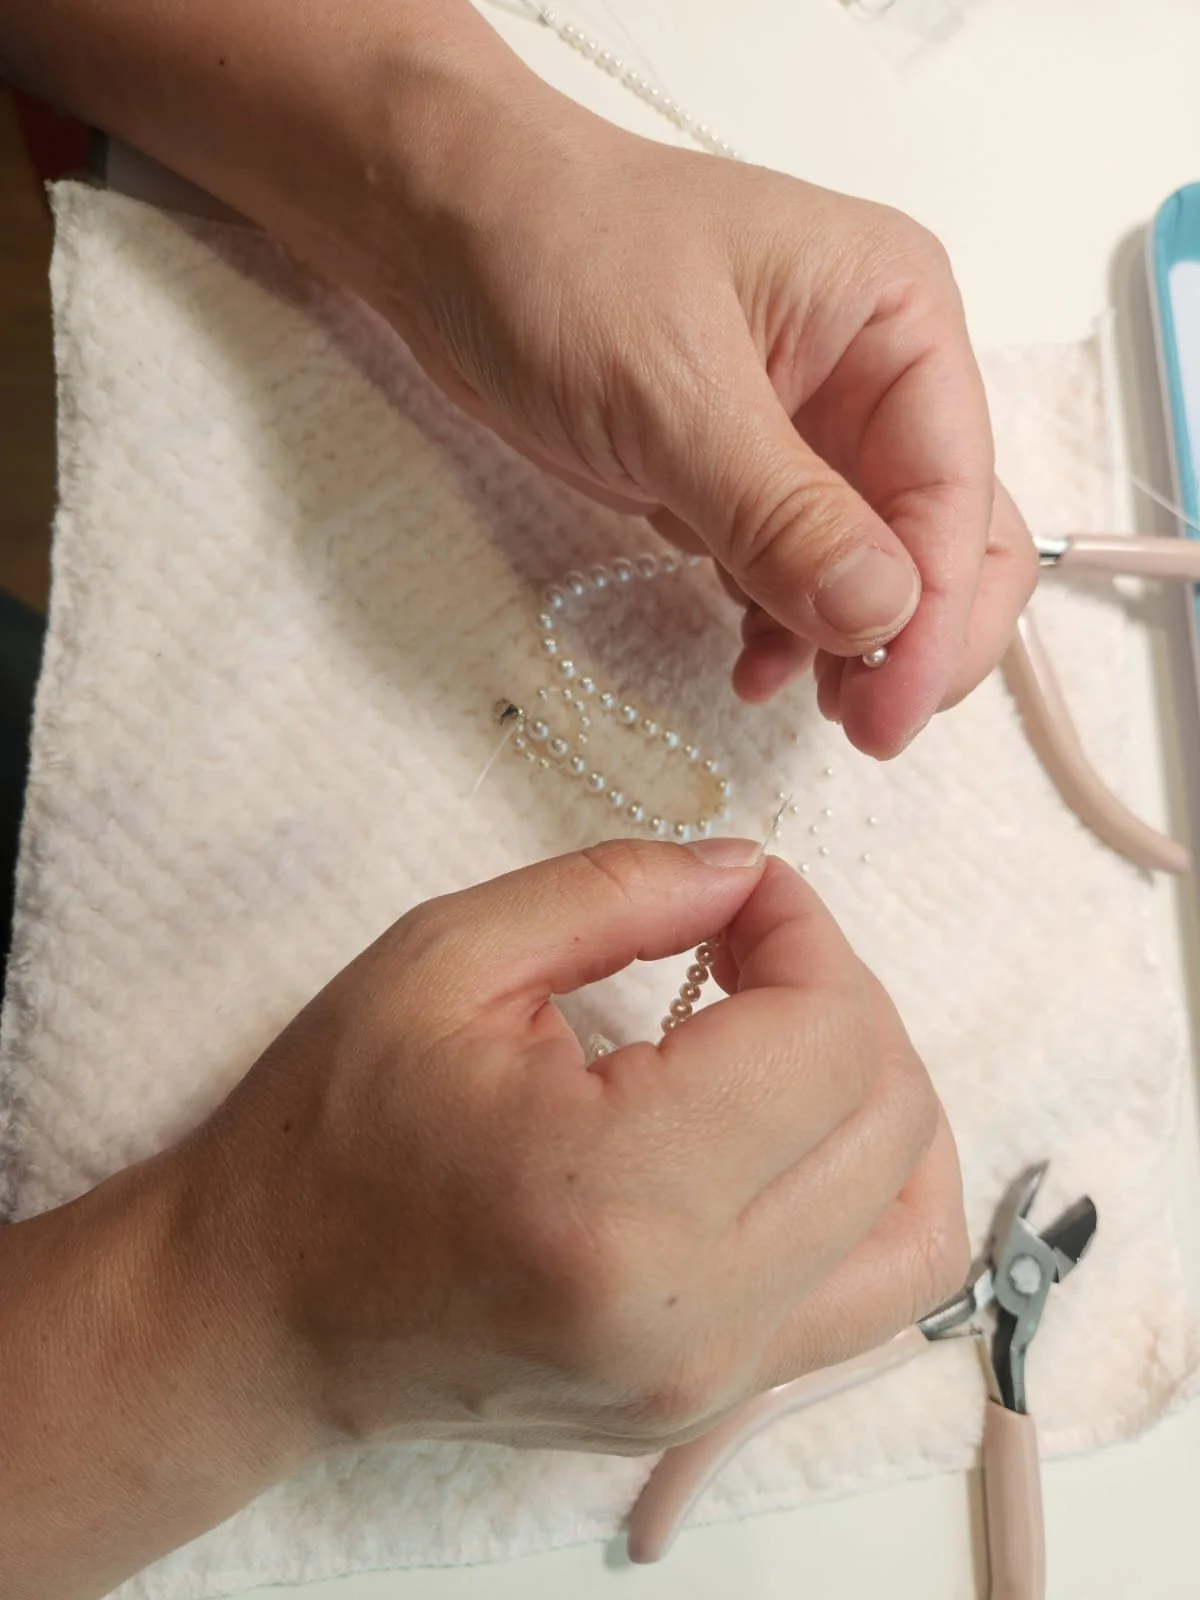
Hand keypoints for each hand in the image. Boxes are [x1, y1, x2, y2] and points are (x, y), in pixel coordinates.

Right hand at [196, 840, 967, 1452]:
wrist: (263, 1313)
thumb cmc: (329, 1127)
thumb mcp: (445, 958)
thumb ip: (617, 889)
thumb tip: (749, 872)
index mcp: (615, 1193)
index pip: (827, 1039)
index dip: (806, 933)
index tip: (741, 896)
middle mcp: (692, 1314)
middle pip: (890, 1120)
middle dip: (844, 995)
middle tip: (751, 950)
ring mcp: (711, 1380)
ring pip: (916, 1225)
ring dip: (880, 1097)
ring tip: (786, 1039)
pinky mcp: (709, 1406)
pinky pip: (871, 1297)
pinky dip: (869, 1194)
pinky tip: (789, 1133)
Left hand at [345, 81, 1037, 757]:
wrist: (448, 233)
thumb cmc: (560, 258)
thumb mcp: (674, 389)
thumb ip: (782, 512)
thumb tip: (882, 616)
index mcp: (894, 317)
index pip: (955, 489)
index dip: (936, 613)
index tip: (889, 711)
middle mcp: (871, 375)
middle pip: (947, 533)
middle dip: (917, 635)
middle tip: (865, 727)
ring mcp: (811, 431)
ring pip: (878, 566)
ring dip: (855, 642)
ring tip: (805, 702)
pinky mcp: (746, 475)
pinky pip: (802, 571)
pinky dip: (790, 627)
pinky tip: (752, 666)